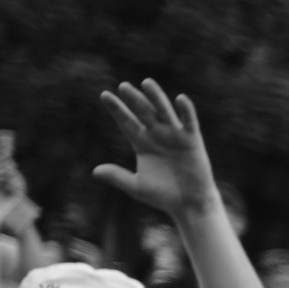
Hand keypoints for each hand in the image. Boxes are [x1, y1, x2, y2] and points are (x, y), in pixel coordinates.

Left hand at [92, 79, 221, 221]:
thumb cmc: (163, 196)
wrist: (189, 204)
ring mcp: (175, 136)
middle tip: (123, 86)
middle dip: (134, 100)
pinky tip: (180, 98)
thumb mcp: (137, 187)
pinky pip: (189, 122)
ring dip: (156, 97)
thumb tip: (95, 171)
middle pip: (143, 113)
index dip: (117, 109)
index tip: (105, 96)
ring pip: (164, 112)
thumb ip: (118, 177)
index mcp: (141, 143)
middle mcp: (157, 135)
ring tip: (146, 83)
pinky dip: (186, 111)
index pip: (126, 122)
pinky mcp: (192, 140)